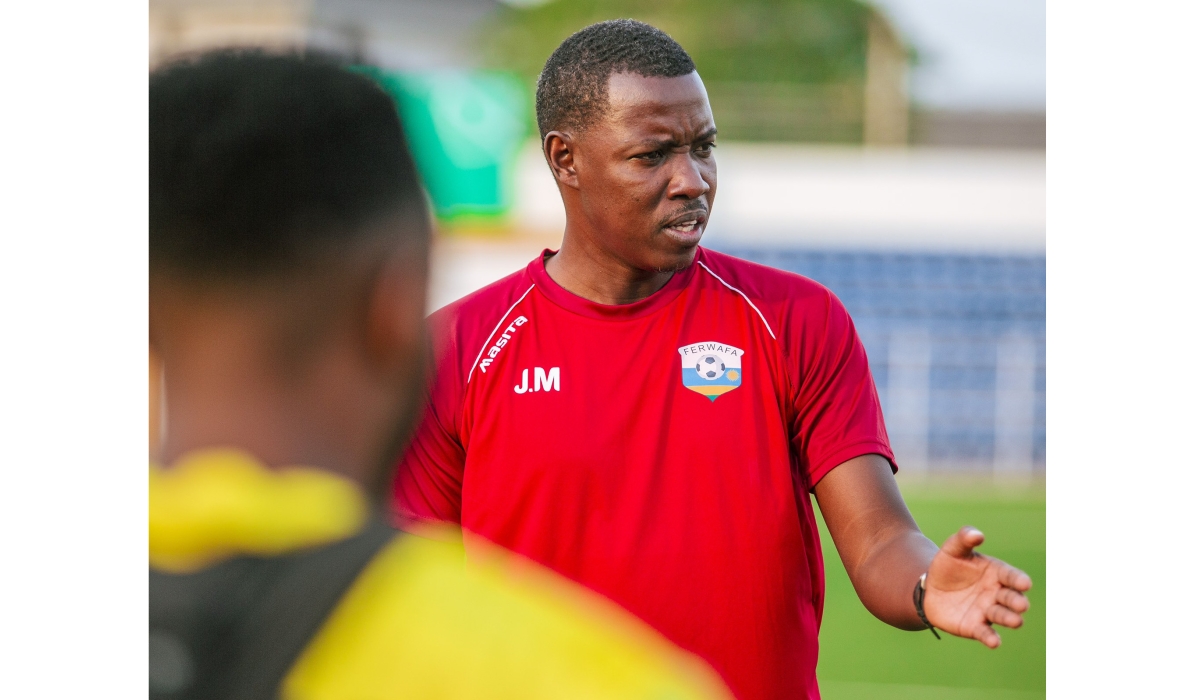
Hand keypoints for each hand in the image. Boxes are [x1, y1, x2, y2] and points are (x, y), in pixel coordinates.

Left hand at [923, 526, 1032, 647]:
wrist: (931, 588)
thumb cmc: (948, 566)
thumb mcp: (953, 549)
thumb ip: (964, 539)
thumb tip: (977, 534)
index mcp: (997, 573)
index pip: (1011, 576)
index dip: (1019, 580)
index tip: (1025, 583)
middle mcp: (997, 594)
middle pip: (1011, 598)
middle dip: (1017, 602)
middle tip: (1021, 605)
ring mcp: (988, 611)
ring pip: (1002, 616)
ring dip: (1009, 618)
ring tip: (1015, 621)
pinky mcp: (976, 627)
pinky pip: (986, 633)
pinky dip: (991, 638)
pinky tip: (994, 642)